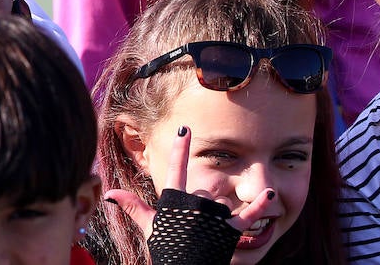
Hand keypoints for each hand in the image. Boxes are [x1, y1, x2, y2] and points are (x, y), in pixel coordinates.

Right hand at [103, 126, 277, 237]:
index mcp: (173, 201)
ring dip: (218, 215)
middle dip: (200, 207)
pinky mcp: (230, 230)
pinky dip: (260, 204)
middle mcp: (193, 205)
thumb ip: (132, 207)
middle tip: (193, 230)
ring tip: (208, 235)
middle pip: (202, 192)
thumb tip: (109, 194)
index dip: (179, 149)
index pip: (175, 169)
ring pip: (220, 203)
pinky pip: (248, 215)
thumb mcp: (149, 228)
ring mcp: (212, 217)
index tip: (185, 129)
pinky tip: (270, 192)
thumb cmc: (166, 250)